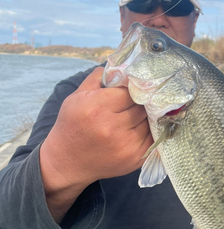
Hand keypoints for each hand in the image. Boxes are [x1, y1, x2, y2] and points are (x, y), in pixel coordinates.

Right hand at [40, 67, 153, 220]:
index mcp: (98, 107)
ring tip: (137, 116)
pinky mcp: (134, 159)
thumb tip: (120, 66)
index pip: (130, 91)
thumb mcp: (76, 97)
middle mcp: (112, 127)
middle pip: (141, 106)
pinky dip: (149, 132)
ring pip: (149, 122)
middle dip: (139, 104)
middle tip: (136, 103)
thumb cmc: (71, 125)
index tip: (131, 90)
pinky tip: (141, 128)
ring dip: (145, 118)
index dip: (131, 90)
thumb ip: (98, 78)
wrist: (66, 162)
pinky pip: (153, 138)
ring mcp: (125, 145)